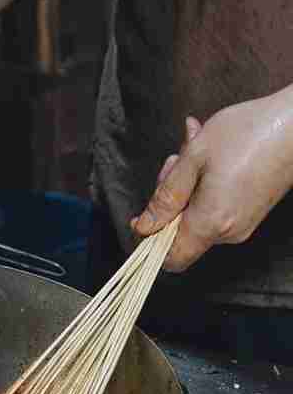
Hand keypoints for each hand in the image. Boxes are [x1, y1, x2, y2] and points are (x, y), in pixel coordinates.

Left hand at [131, 87, 292, 271]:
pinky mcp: (250, 213)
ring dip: (186, 185)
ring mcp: (242, 224)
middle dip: (168, 198)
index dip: (150, 241)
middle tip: (175, 161)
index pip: (170, 259)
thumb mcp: (194, 158)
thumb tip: (144, 226)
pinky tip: (207, 154)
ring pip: (196, 216)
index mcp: (211, 223)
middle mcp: (228, 232)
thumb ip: (165, 196)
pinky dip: (203, 184)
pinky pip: (214, 207)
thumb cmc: (249, 133)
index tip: (144, 216)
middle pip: (180, 232)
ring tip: (193, 148)